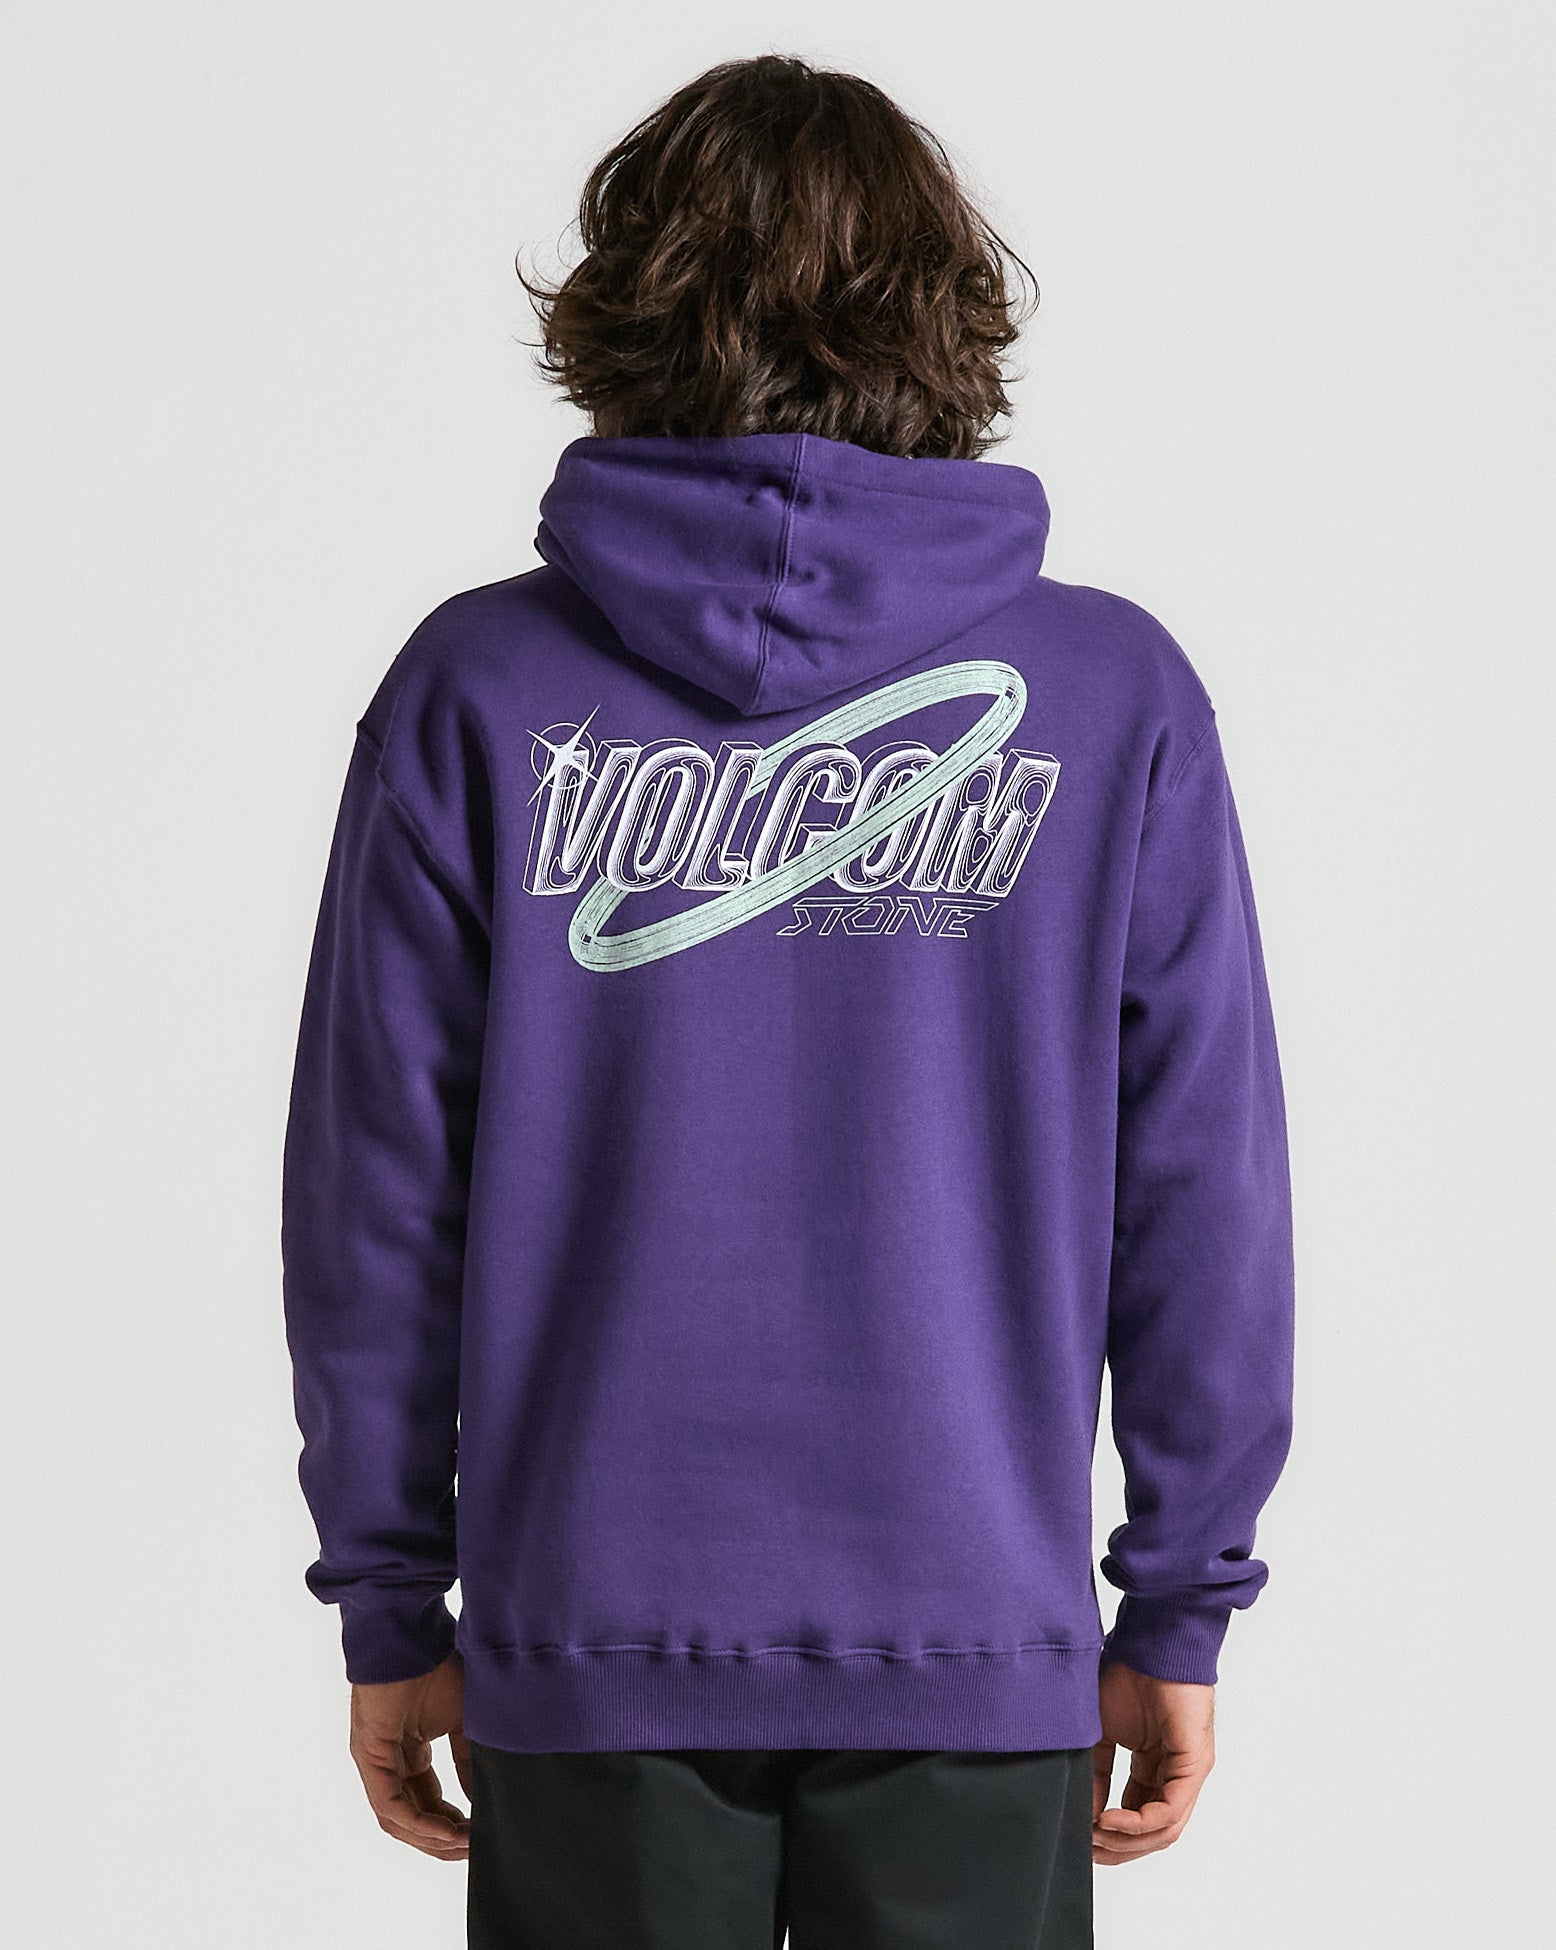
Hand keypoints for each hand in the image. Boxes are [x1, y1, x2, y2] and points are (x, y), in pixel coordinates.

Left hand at [349, 1654, 472, 1859]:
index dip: (454, 1823)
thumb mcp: (464, 1721)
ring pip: (399, 1818)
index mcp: (410, 1750)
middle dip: (443, 1839)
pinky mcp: (369, 1756)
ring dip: (431, 1838)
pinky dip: (418, 1822)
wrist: (412, 1634)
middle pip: (413, 1817)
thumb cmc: (437, 1665)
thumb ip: (471, 1759)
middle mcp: (389, 1761)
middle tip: (474, 1851)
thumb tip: (486, 1796)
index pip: (429, 1801)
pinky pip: (390, 1803)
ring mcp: (376, 1761)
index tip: (481, 1836)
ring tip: (464, 1847)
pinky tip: (445, 1831)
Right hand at [1091, 1659, 1214, 1864]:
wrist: (1151, 1640)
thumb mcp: (1099, 1731)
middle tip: (1086, 1849)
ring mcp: (1187, 1772)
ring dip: (1126, 1841)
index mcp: (1153, 1764)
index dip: (1108, 1833)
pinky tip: (1110, 1819)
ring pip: (1163, 1830)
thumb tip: (1082, 1809)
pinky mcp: (1193, 1765)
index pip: (1135, 1815)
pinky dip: (1138, 1822)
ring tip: (1095, 1836)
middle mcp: (1174, 1773)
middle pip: (1151, 1832)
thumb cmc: (1126, 1672)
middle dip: (1116, 1846)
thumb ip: (1093, 1770)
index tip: (1079, 1839)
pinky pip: (1169, 1810)